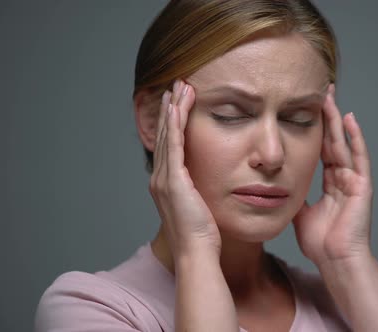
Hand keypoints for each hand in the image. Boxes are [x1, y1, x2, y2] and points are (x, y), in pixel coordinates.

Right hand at [150, 80, 220, 257]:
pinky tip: (178, 106)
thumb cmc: (204, 235)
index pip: (171, 144)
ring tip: (180, 86)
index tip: (180, 101)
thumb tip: (217, 181)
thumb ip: (202, 190)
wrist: (197, 252)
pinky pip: (174, 145)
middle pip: (167, 134)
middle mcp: (161, 178)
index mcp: (168, 184)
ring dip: (174, 109)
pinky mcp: (174, 180)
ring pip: (169, 135)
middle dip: (172, 108)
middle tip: (177, 84)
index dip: (174, 121)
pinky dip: (175, 124)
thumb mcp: (202, 206)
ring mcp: (165, 179)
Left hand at [293, 84, 373, 266]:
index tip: (307, 110)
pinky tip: (349, 119)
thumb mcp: (301, 212)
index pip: (322, 149)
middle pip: (332, 140)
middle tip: (320, 92)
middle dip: (326, 117)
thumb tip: (277, 182)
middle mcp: (343, 177)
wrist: (336, 260)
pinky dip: (355, 138)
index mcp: (330, 183)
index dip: (315, 130)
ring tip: (330, 97)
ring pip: (343, 143)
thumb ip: (294, 194)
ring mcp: (354, 180)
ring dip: (336, 120)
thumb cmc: (321, 242)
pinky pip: (358, 157)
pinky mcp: (362, 185)